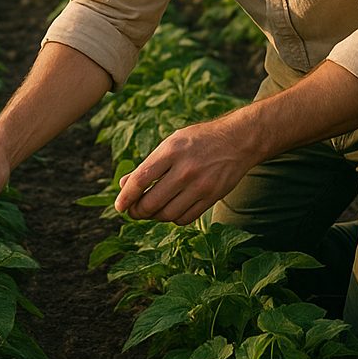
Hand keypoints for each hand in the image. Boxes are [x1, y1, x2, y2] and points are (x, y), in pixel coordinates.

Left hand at [113, 118, 259, 225]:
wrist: (238, 140)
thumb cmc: (199, 140)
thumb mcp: (171, 142)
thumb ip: (148, 164)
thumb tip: (124, 185)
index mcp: (171, 150)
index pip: (141, 179)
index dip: (125, 197)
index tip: (119, 206)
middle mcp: (185, 169)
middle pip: (151, 203)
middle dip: (137, 211)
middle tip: (134, 210)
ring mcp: (200, 185)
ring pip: (167, 214)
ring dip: (154, 216)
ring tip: (151, 210)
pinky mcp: (212, 197)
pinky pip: (185, 218)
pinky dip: (173, 218)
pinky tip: (171, 210)